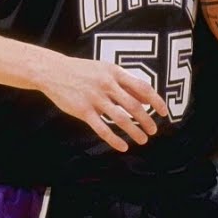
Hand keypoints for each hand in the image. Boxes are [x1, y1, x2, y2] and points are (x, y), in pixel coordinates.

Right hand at [39, 55, 169, 152]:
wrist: (53, 71)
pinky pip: (102, 128)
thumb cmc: (83, 71)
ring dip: (134, 131)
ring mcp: (94, 98)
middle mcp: (107, 85)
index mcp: (115, 73)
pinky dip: (115, 139)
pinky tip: (123, 146)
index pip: (142, 87)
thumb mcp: (106, 70)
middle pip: (134, 105)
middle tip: (154, 131)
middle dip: (147, 120)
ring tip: (143, 140)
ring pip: (120, 119)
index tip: (164, 113)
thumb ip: (126, 83)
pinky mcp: (83, 111)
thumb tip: (148, 99)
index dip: (156, 101)